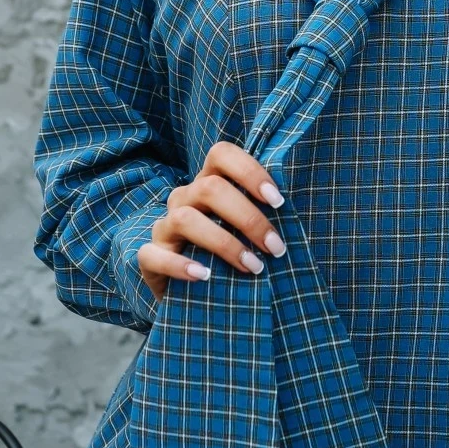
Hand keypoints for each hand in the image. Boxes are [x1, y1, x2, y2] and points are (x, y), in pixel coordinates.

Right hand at [137, 141, 286, 303]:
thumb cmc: (228, 256)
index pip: (221, 154)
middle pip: (210, 188)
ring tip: (253, 267)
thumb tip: (299, 215)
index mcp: (208, 183)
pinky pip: (154, 255)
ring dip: (224, 243)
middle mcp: (184, 198)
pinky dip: (180, 265)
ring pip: (185, 218)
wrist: (190, 293)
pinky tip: (204, 276)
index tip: (278, 201)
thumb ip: (262, 217)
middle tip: (275, 248)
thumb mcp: (244, 232)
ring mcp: (164, 227)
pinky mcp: (149, 258)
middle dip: (248, 217)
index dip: (249, 171)